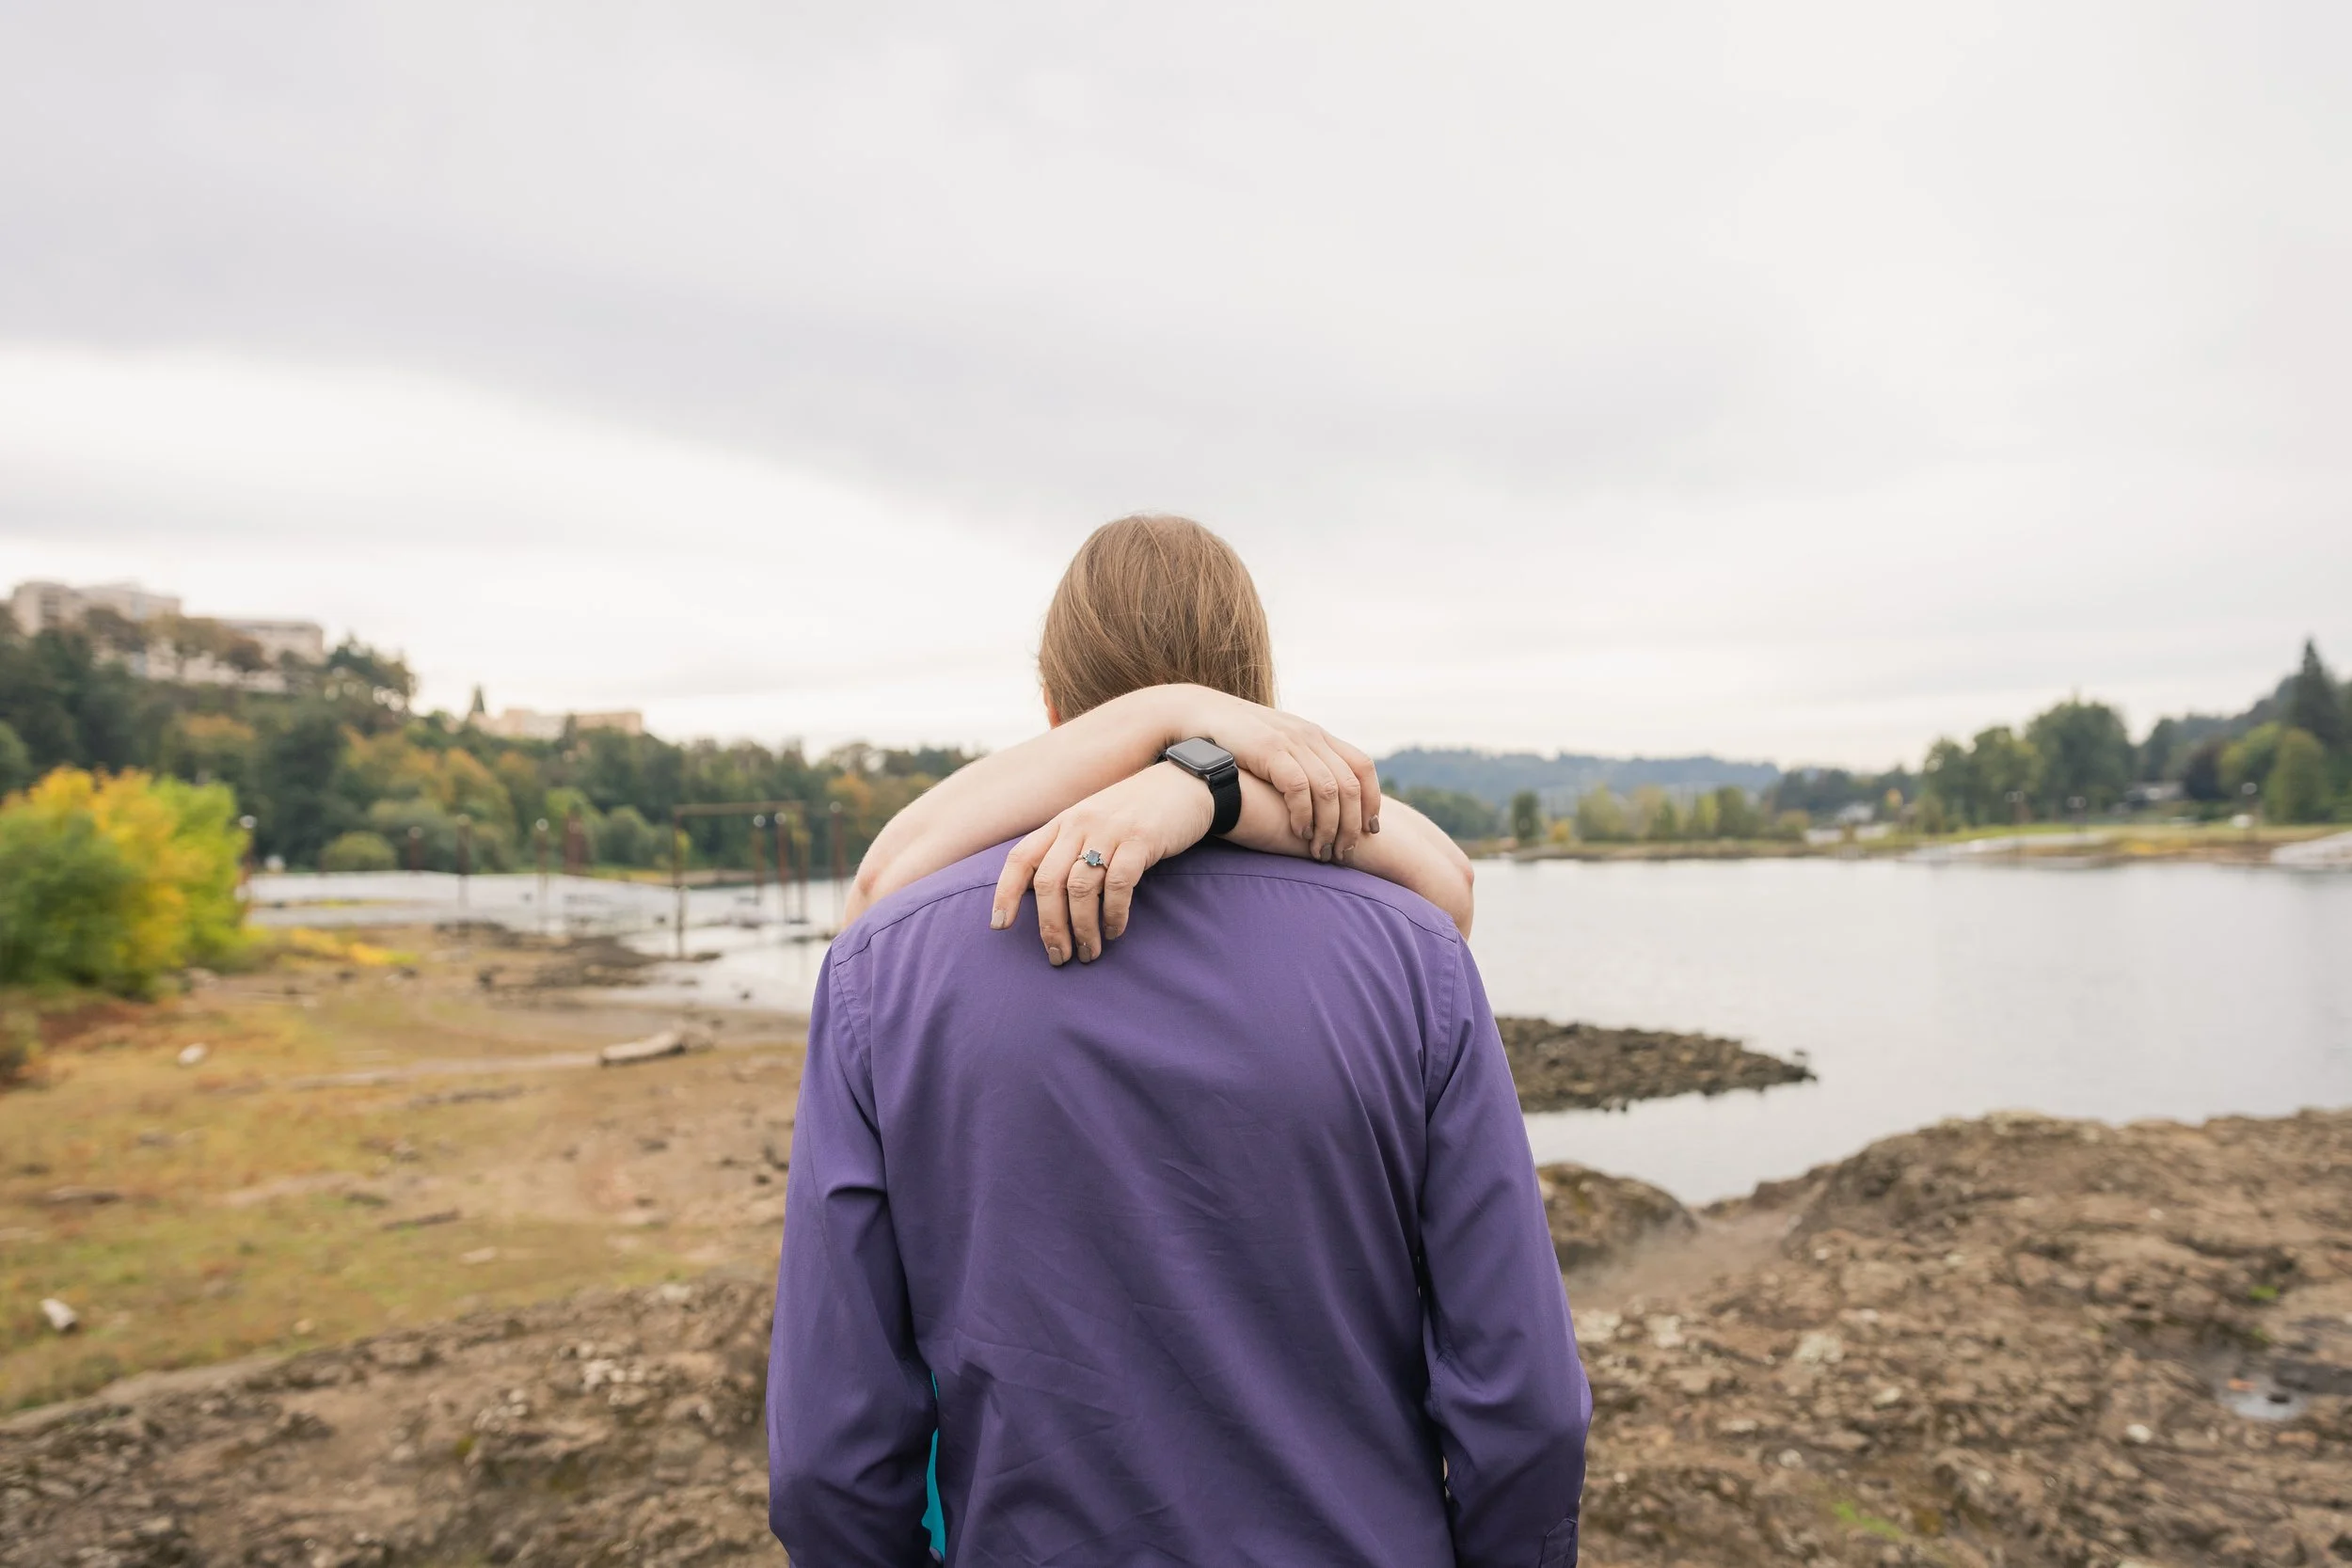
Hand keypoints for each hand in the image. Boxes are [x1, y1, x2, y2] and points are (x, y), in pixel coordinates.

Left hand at [990, 763, 1213, 964]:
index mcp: (1063, 822)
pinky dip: (1114, 914)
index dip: (1005, 893)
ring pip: (1080, 888)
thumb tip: (1046, 898)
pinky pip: (1118, 885)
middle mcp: (1080, 824)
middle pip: (1049, 882)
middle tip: (1058, 956)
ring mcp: (1109, 830)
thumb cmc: (1136, 812)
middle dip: (1050, 926)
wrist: (1184, 783)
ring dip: (1082, 928)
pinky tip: (1115, 930)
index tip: (1000, 926)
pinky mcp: (1141, 839)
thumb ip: (1070, 850)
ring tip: (1089, 952)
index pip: (1021, 857)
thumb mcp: (1094, 822)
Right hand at [1167, 687, 1382, 863]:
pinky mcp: (1269, 749)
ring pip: (1330, 790)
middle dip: (1352, 824)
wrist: (1197, 716)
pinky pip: (1300, 787)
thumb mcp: (1276, 749)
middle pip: (1351, 785)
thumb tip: (1321, 804)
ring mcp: (1291, 741)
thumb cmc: (1235, 742)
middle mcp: (1310, 736)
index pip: (1362, 767)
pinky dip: (1304, 814)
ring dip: (1330, 827)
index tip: (1370, 831)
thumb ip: (1299, 766)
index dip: (1372, 801)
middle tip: (1343, 853)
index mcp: (1317, 736)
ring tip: (1321, 852)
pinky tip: (1298, 833)